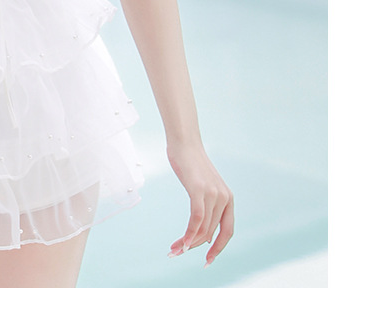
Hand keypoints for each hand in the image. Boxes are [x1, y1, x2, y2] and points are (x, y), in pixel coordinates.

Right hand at [166, 139, 233, 265]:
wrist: (184, 142)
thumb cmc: (190, 163)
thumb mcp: (203, 187)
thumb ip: (208, 207)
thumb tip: (205, 235)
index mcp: (228, 199)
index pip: (227, 232)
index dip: (218, 249)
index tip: (207, 261)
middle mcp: (224, 198)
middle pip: (211, 232)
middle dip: (194, 247)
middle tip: (178, 253)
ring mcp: (213, 194)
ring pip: (203, 228)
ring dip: (187, 243)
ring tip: (174, 250)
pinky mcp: (199, 190)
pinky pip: (196, 219)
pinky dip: (188, 234)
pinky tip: (180, 243)